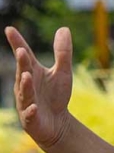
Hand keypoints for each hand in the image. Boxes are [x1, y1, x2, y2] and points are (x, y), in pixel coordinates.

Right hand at [5, 26, 73, 148]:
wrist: (58, 123)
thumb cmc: (56, 96)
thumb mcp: (62, 73)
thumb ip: (62, 52)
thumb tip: (64, 28)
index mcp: (32, 71)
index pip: (24, 55)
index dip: (17, 43)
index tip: (10, 29)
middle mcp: (25, 85)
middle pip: (23, 71)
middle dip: (21, 63)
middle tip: (22, 51)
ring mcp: (26, 101)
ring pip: (24, 92)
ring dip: (25, 85)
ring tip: (27, 76)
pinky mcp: (30, 118)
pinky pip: (29, 114)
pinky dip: (30, 110)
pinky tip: (34, 107)